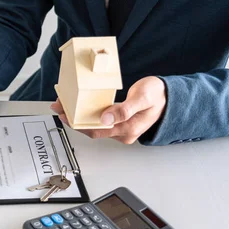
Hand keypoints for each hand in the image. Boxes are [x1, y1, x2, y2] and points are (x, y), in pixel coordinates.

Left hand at [50, 76, 166, 143]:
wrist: (170, 96)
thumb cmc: (159, 95)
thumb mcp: (143, 98)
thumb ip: (125, 110)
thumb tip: (106, 119)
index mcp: (128, 129)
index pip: (96, 130)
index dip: (78, 124)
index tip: (65, 114)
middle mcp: (123, 132)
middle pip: (91, 129)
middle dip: (73, 120)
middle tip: (59, 107)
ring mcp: (120, 129)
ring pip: (94, 126)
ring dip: (78, 116)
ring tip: (64, 106)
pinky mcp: (119, 122)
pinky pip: (99, 121)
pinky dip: (87, 114)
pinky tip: (78, 107)